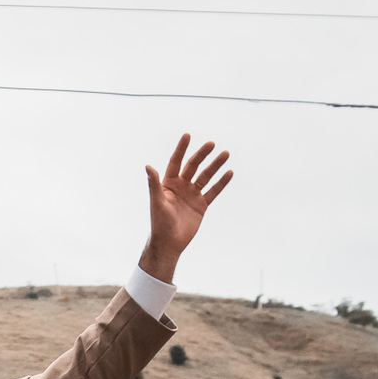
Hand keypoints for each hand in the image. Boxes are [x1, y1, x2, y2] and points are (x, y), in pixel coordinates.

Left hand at [139, 134, 232, 282]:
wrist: (169, 242)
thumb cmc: (159, 223)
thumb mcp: (156, 202)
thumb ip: (153, 183)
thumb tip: (148, 166)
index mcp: (168, 183)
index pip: (176, 162)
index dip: (181, 149)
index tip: (187, 135)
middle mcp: (181, 186)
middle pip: (193, 166)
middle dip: (202, 155)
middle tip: (211, 144)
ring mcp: (192, 195)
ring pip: (206, 176)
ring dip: (215, 165)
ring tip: (225, 154)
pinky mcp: (201, 205)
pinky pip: (213, 191)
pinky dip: (221, 183)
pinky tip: (229, 173)